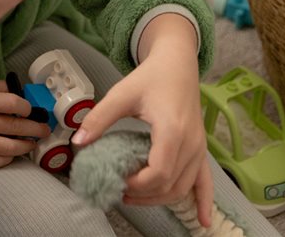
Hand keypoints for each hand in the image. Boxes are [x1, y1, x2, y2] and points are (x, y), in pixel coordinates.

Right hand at [0, 80, 48, 166]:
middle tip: (44, 127)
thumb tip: (20, 92)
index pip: (12, 104)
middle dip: (36, 127)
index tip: (30, 108)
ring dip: (27, 145)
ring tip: (32, 141)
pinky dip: (9, 157)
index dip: (27, 107)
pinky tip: (12, 151)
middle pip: (16, 127)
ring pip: (11, 148)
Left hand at [72, 15, 213, 227]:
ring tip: (134, 198)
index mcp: (173, 131)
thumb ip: (99, 118)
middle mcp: (192, 144)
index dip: (138, 184)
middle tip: (118, 191)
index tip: (117, 179)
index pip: (159, 172)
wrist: (177, 64)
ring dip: (160, 199)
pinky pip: (206, 182)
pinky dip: (204, 202)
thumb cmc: (151, 77)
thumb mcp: (121, 93)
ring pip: (184, 187)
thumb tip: (78, 141)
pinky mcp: (201, 150)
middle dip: (144, 195)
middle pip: (171, 185)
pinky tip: (203, 222)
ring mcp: (200, 149)